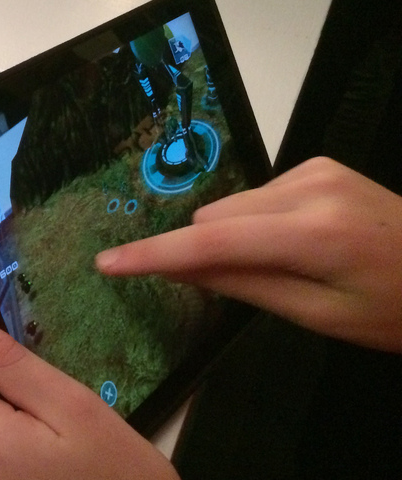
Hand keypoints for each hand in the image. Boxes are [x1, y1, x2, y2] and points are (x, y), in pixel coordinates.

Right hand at [96, 157, 401, 351]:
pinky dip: (258, 221)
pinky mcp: (319, 164)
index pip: (210, 245)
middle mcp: (307, 187)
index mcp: (311, 234)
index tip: (107, 263)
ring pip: (231, 206)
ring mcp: (314, 169)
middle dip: (208, 253)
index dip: (153, 256)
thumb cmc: (396, 311)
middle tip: (243, 287)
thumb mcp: (320, 315)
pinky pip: (257, 195)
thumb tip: (179, 268)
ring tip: (287, 265)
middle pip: (215, 220)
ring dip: (235, 237)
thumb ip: (244, 286)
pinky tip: (298, 241)